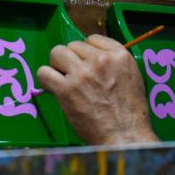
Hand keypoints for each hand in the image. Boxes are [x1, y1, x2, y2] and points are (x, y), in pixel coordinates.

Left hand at [37, 34, 157, 144]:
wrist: (124, 136)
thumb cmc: (130, 113)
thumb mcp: (131, 77)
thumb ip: (112, 64)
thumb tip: (90, 57)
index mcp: (120, 55)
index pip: (92, 38)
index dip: (86, 52)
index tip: (87, 65)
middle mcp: (100, 60)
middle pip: (72, 45)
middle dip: (71, 59)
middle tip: (74, 76)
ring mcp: (82, 74)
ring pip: (57, 53)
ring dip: (57, 66)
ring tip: (63, 80)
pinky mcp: (66, 89)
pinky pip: (44, 72)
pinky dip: (46, 79)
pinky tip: (54, 88)